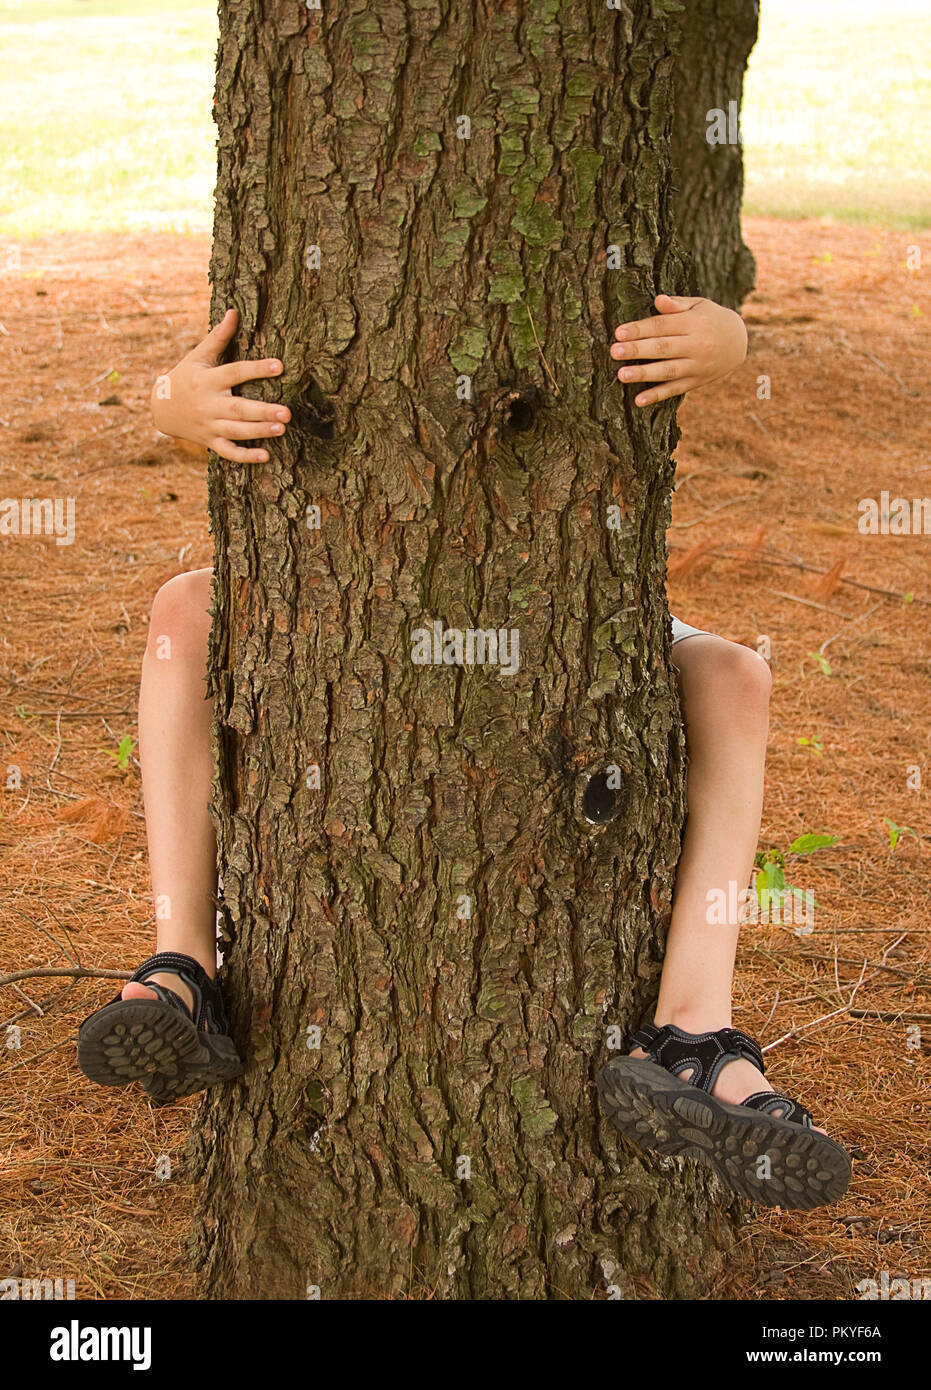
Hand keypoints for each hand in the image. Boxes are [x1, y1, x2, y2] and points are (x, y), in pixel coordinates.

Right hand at [150, 308, 290, 461]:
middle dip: (262, 411)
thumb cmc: (185, 377)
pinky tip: (265, 456)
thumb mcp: (198, 356)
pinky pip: (228, 452)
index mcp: (208, 380)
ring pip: (235, 431)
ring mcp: (209, 425)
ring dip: (258, 431)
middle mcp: (209, 404)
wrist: (161, 408)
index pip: (235, 373)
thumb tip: (234, 312)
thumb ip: (218, 336)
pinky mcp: (210, 441)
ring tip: (282, 429)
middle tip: (287, 412)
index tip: (280, 366)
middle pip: (238, 408)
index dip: (257, 369)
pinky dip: (245, 456)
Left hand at [610, 294, 747, 405]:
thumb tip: (658, 300)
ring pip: (667, 371)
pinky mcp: (696, 382)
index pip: (662, 325)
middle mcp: (696, 345)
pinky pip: (675, 390)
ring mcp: (697, 366)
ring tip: (621, 374)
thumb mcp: (699, 305)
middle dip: (637, 350)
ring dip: (644, 374)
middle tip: (614, 351)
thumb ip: (677, 304)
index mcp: (694, 323)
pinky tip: (639, 400)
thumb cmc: (710, 319)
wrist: (739, 342)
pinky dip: (657, 396)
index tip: (619, 332)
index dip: (640, 329)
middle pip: (663, 348)